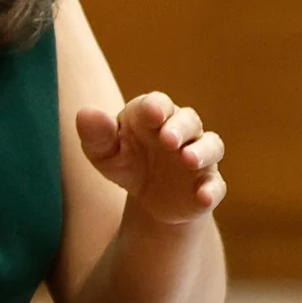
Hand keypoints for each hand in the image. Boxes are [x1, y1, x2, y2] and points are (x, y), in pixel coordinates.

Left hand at [76, 93, 225, 225]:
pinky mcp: (207, 184)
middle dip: (180, 127)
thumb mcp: (104, 153)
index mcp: (153, 117)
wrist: (149, 199)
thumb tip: (86, 113)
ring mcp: (198, 157)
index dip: (156, 106)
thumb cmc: (126, 162)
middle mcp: (182, 131)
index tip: (152, 112)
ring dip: (202, 151)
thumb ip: (95, 135)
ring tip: (189, 160)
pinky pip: (216, 185)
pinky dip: (212, 190)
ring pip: (211, 146)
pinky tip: (203, 197)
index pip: (158, 103)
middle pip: (189, 120)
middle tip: (168, 139)